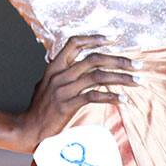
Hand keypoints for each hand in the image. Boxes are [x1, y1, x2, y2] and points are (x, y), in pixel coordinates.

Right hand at [12, 34, 140, 153]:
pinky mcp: (68, 105)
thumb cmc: (39, 108)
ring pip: (98, 76)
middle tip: (137, 64)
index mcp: (54, 66)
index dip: (93, 38)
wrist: (28, 128)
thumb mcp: (45, 84)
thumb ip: (58, 72)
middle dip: (119, 60)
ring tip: (137, 81)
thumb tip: (68, 63)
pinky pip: (94, 97)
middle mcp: (60, 74)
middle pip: (94, 59)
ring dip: (121, 78)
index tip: (112, 37)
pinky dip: (112, 97)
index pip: (74, 43)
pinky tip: (124, 100)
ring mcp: (64, 89)